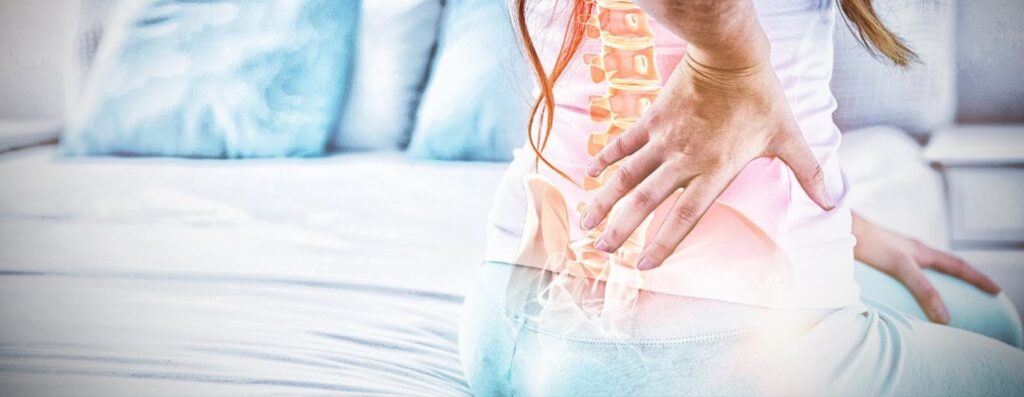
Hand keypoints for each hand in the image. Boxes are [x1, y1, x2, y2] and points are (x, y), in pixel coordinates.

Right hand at [582, 53, 831, 269]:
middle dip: (621, 229)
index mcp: (714, 171)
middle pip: (645, 202)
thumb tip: (836, 201)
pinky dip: (605, 158)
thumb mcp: (788, 136)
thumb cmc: (761, 98)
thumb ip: (809, 172)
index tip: (645, 265)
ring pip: (627, 176)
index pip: (684, 216)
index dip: (664, 243)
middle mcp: (684, 160)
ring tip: (585, 222)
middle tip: (601, 250)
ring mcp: (664, 140)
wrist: (730, 55)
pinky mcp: (652, 119)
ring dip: (604, 200)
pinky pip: (624, 143)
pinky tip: (589, 174)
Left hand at [853, 213, 999, 323]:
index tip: (995, 290)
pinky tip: (905, 290)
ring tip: (946, 294)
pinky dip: (913, 281)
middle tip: (979, 291)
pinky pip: (905, 271)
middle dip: (963, 278)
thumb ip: (923, 290)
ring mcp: (898, 253)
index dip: (977, 279)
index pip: (957, 266)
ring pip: (924, 268)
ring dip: (937, 279)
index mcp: (922, 252)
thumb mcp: (902, 267)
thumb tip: (945, 318)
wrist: (842, 231)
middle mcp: (913, 251)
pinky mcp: (882, 258)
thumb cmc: (872, 244)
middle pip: (945, 265)